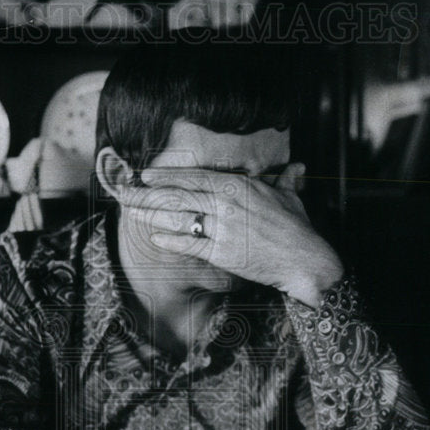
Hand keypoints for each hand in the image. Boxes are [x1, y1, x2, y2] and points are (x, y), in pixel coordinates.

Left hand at [123, 163, 342, 306]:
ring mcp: (223, 228)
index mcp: (239, 186)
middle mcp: (227, 203)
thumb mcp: (290, 198)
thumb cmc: (299, 229)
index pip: (195, 178)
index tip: (146, 175)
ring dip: (151, 215)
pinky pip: (191, 245)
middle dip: (148, 194)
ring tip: (130, 212)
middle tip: (124, 192)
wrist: (305, 260)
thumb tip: (296, 169)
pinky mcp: (223, 253)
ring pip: (179, 218)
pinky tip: (154, 239)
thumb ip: (285, 181)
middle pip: (179, 195)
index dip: (167, 176)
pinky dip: (171, 242)